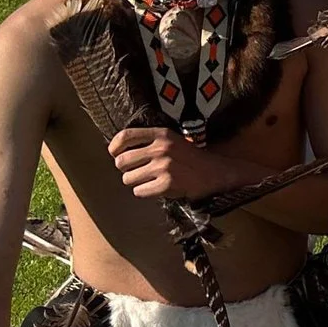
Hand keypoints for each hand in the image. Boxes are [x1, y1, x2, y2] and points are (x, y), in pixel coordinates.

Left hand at [110, 127, 239, 201]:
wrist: (212, 171)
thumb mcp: (171, 140)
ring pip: (128, 179)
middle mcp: (161, 149)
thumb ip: (148, 141)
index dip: (114, 147)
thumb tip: (117, 152)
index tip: (115, 154)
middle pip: (121, 161)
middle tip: (138, 170)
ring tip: (150, 179)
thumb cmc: (187, 157)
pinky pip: (138, 191)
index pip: (125, 136)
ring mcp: (163, 167)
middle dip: (126, 169)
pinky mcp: (166, 184)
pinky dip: (145, 192)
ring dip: (136, 182)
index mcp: (161, 134)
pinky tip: (156, 187)